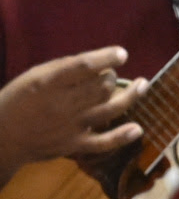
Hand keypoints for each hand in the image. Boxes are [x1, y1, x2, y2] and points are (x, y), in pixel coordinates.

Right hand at [0, 48, 146, 177]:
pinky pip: (103, 142)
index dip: (106, 58)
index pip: (83, 66)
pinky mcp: (74, 145)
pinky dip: (122, 136)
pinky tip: (138, 128)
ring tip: (143, 84)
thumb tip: (97, 62)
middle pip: (101, 87)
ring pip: (109, 108)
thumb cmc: (19, 100)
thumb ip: (64, 68)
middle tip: (110, 75)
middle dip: (112, 77)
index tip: (122, 53)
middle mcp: (62, 104)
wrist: (2, 136)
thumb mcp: (34, 77)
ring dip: (131, 96)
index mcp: (49, 83)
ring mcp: (70, 126)